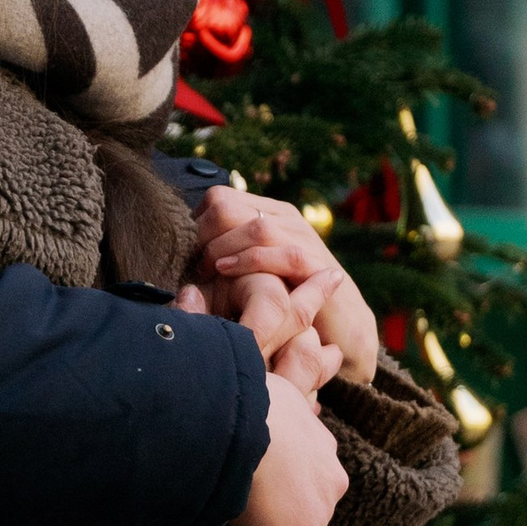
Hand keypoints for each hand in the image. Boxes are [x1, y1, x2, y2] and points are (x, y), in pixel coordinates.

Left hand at [196, 189, 380, 386]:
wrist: (342, 328)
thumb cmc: (289, 302)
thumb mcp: (253, 269)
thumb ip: (228, 255)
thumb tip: (184, 255)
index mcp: (269, 214)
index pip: (219, 197)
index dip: (196, 222)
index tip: (188, 252)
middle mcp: (285, 219)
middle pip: (227, 206)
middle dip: (203, 235)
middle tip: (197, 265)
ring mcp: (302, 240)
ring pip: (252, 225)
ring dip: (220, 248)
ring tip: (209, 270)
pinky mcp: (315, 266)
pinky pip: (281, 253)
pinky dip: (248, 260)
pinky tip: (227, 271)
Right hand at [229, 371, 350, 525]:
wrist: (233, 425)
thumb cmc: (235, 396)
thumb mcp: (259, 374)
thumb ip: (276, 367)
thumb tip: (265, 327)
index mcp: (318, 438)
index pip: (308, 468)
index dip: (286, 481)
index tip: (261, 490)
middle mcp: (330, 476)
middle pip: (311, 505)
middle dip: (287, 516)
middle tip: (248, 520)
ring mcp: (317, 513)